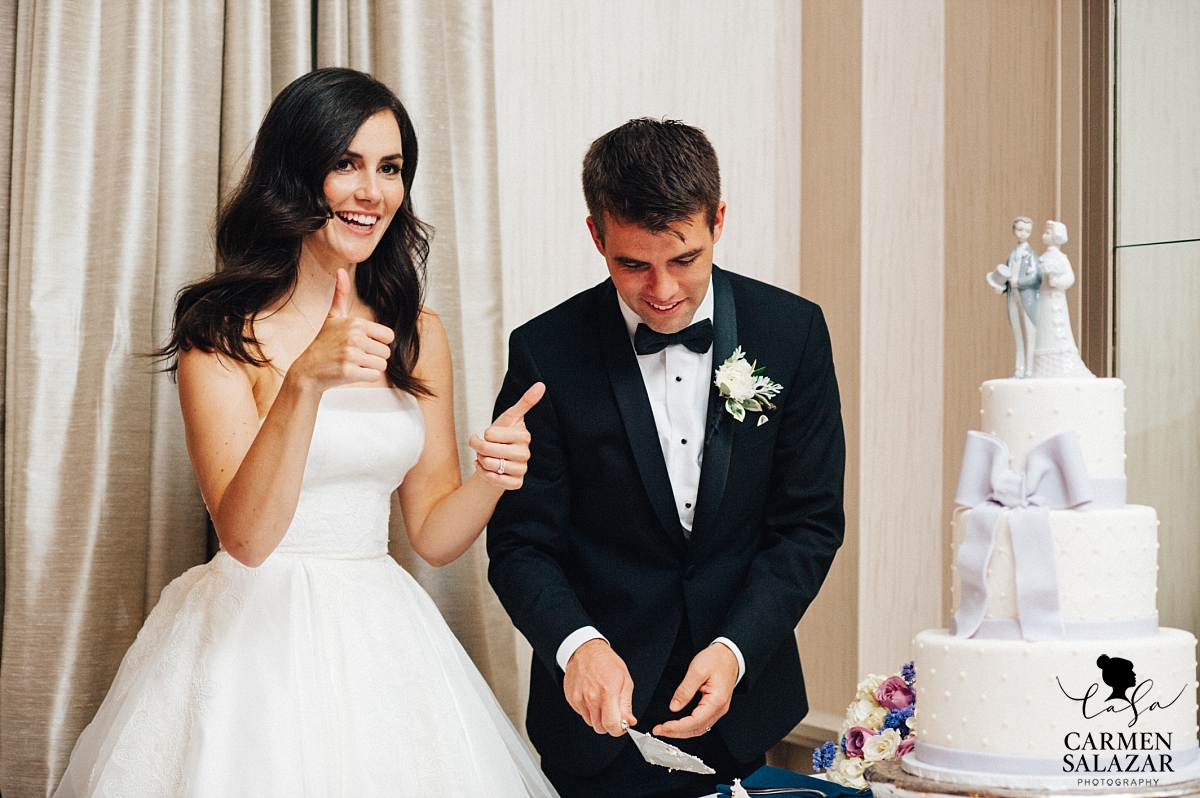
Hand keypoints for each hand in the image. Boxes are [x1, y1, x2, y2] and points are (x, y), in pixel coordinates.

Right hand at [291, 268, 394, 389]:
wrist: (307, 370)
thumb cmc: (324, 342)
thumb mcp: (333, 316)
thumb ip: (340, 294)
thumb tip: (341, 269)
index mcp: (355, 323)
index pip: (389, 337)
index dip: (378, 342)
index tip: (362, 344)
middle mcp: (354, 337)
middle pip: (386, 352)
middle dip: (374, 357)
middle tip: (355, 356)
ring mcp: (351, 355)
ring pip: (382, 365)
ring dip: (370, 367)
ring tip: (353, 364)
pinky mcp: (349, 372)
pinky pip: (374, 376)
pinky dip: (365, 377)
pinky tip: (351, 372)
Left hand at [470, 382, 545, 488]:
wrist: (499, 458)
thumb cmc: (503, 436)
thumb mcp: (510, 417)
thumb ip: (525, 402)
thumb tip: (541, 385)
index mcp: (524, 435)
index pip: (490, 434)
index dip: (484, 435)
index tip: (487, 434)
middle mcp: (526, 453)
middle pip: (488, 451)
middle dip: (478, 448)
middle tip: (481, 446)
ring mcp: (522, 469)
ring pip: (491, 466)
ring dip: (481, 461)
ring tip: (485, 457)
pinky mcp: (517, 483)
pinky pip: (496, 481)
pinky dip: (485, 475)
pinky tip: (486, 469)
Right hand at [563, 638, 635, 735]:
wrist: (585, 650)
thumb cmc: (606, 662)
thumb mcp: (625, 681)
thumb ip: (626, 705)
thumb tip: (629, 721)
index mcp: (608, 692)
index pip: (611, 725)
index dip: (618, 730)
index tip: (621, 726)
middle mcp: (591, 698)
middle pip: (600, 728)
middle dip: (608, 724)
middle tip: (612, 713)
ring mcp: (579, 699)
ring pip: (590, 722)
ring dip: (598, 717)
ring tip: (601, 701)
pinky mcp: (571, 699)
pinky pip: (581, 714)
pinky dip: (588, 710)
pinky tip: (592, 696)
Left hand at [653, 642, 738, 738]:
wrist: (729, 654)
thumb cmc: (717, 660)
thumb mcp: (697, 670)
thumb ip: (685, 690)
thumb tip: (674, 707)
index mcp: (716, 701)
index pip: (695, 721)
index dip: (677, 727)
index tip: (663, 727)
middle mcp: (719, 709)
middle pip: (696, 729)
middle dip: (676, 732)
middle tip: (659, 730)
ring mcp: (717, 709)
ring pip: (699, 728)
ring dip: (681, 731)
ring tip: (666, 729)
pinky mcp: (714, 707)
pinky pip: (701, 722)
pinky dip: (688, 726)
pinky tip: (679, 725)